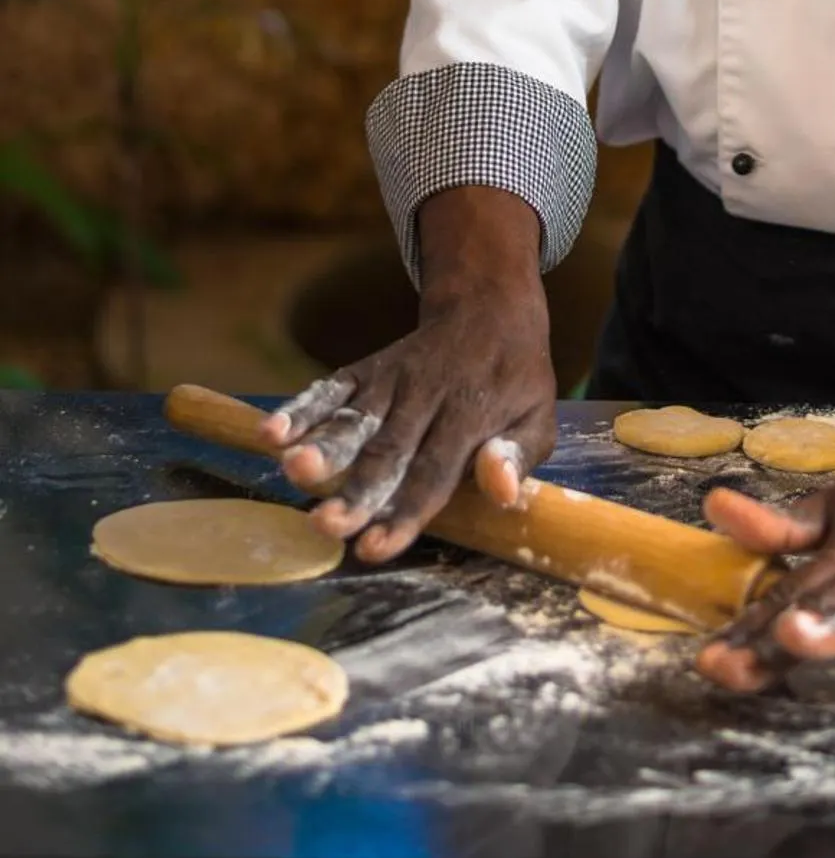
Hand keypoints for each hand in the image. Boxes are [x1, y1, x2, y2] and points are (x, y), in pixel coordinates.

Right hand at [259, 186, 554, 562]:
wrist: (488, 309)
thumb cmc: (514, 381)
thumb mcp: (539, 417)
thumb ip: (517, 456)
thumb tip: (500, 491)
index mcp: (470, 414)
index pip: (434, 472)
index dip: (404, 512)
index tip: (373, 548)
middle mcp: (425, 396)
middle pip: (386, 451)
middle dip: (354, 490)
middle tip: (326, 524)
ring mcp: (390, 380)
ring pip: (353, 418)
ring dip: (322, 445)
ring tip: (294, 471)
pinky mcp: (366, 369)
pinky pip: (331, 388)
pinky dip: (301, 408)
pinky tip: (272, 433)